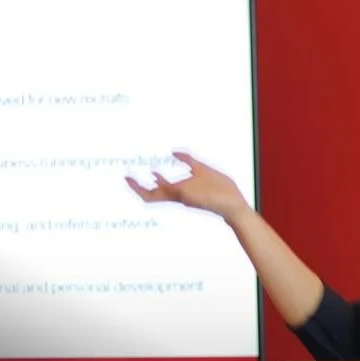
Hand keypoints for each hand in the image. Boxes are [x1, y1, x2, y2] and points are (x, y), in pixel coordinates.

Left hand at [126, 151, 252, 223]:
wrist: (233, 208)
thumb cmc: (219, 191)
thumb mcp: (203, 171)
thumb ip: (188, 160)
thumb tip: (173, 152)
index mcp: (178, 192)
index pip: (150, 191)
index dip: (136, 185)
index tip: (126, 177)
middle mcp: (178, 197)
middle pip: (151, 197)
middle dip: (139, 187)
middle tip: (128, 177)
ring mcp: (183, 199)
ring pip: (160, 195)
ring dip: (152, 185)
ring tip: (148, 173)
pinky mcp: (190, 198)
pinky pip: (170, 192)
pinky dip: (164, 183)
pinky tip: (165, 176)